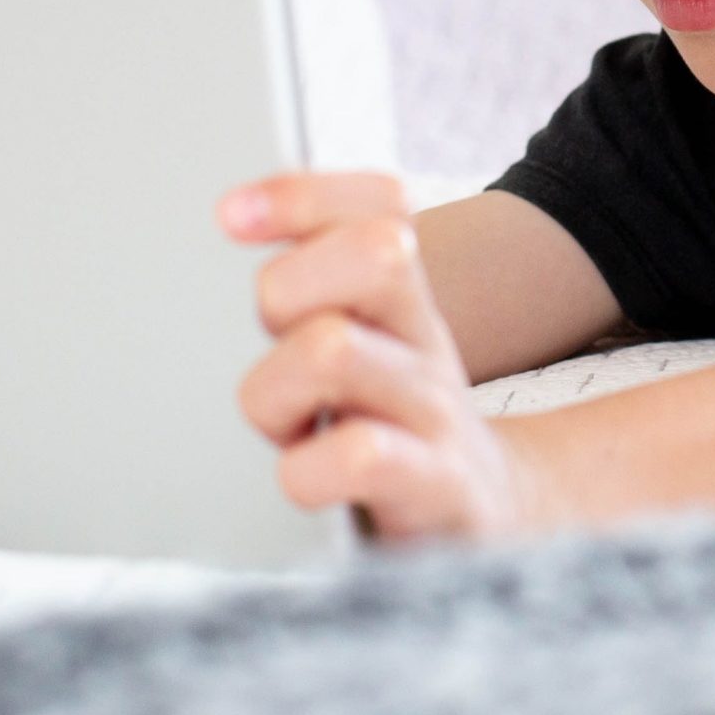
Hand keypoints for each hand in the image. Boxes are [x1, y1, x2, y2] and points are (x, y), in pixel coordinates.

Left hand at [221, 171, 544, 543]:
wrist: (483, 521)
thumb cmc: (391, 431)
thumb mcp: (363, 349)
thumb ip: (313, 289)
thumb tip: (232, 215)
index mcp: (404, 301)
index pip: (382, 205)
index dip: (305, 194)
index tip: (231, 216)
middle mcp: (427, 342)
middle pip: (376, 252)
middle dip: (287, 289)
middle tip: (273, 351)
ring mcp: (437, 414)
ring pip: (334, 349)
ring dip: (277, 392)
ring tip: (287, 430)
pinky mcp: (439, 489)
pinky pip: (360, 455)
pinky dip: (308, 469)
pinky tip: (307, 481)